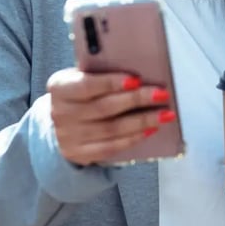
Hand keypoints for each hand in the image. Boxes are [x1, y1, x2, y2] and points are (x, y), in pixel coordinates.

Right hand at [46, 68, 172, 165]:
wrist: (62, 121)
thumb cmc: (80, 93)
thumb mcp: (81, 77)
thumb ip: (101, 73)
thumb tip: (138, 72)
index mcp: (60, 87)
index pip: (86, 85)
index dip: (111, 83)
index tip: (136, 80)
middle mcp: (61, 113)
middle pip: (104, 108)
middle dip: (137, 100)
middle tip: (161, 94)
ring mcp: (68, 136)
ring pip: (111, 129)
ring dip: (142, 121)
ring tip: (164, 114)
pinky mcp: (79, 153)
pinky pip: (110, 147)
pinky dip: (133, 138)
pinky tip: (150, 130)